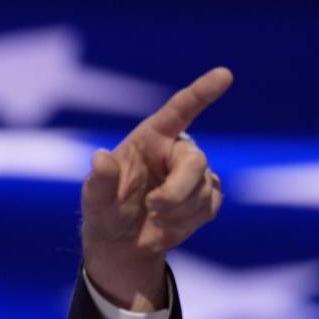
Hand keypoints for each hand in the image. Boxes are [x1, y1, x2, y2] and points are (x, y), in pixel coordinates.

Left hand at [81, 67, 232, 311]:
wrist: (122, 244)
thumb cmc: (105, 213)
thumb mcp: (94, 200)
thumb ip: (99, 181)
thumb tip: (100, 156)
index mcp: (151, 138)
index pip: (180, 110)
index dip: (202, 92)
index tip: (224, 74)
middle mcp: (176, 150)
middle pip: (195, 161)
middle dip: (177, 190)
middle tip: (154, 207)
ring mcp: (195, 173)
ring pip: (204, 188)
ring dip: (176, 211)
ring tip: (153, 217)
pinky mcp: (208, 196)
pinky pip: (210, 206)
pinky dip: (187, 221)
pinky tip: (168, 223)